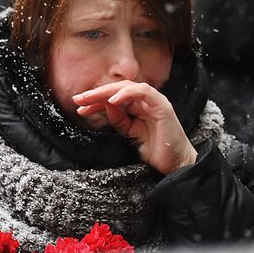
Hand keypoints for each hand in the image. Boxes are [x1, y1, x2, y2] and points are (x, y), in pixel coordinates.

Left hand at [73, 81, 197, 174]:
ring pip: (128, 87)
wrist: (175, 164)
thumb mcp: (130, 135)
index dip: (95, 101)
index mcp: (138, 107)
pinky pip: (143, 92)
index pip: (113, 98)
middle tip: (78, 99)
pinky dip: (127, 94)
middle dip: (96, 94)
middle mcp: (146, 101)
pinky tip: (112, 101)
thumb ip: (119, 121)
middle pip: (117, 90)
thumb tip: (105, 106)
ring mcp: (154, 101)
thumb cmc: (155, 150)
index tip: (79, 107)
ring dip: (106, 92)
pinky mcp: (162, 105)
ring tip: (90, 99)